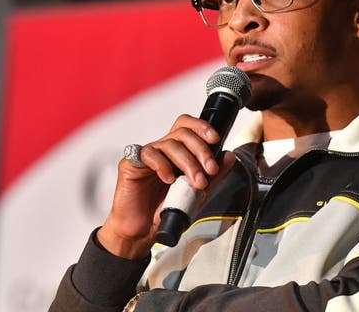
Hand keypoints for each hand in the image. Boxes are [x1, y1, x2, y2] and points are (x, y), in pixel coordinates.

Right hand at [97, 114, 236, 259]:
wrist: (143, 231)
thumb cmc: (165, 210)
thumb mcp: (197, 193)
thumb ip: (213, 175)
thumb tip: (228, 156)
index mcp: (176, 152)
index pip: (187, 126)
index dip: (201, 127)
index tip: (216, 140)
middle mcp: (162, 150)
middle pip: (182, 133)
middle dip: (201, 150)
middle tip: (210, 169)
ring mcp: (146, 155)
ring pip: (169, 144)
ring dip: (187, 162)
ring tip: (195, 182)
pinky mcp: (131, 164)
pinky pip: (147, 154)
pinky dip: (162, 165)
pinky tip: (169, 179)